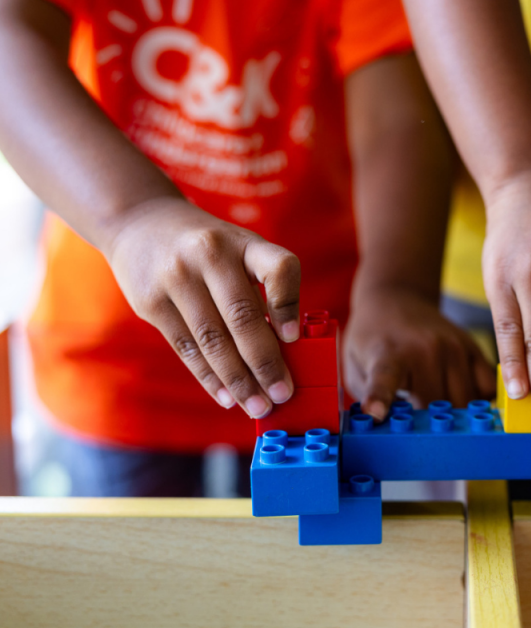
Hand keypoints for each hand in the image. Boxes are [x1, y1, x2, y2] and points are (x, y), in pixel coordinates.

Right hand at [104, 197, 300, 418]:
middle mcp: (210, 255)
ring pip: (212, 340)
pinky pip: (186, 348)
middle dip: (265, 363)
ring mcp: (176, 278)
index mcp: (243, 242)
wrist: (140, 222)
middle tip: (282, 394)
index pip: (278, 268)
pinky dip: (209, 377)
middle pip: (242, 317)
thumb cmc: (207, 248)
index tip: (293, 338)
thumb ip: (261, 287)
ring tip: (257, 404)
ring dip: (238, 379)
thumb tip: (285, 349)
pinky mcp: (150, 302)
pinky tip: (227, 396)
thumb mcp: (239, 249)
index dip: (288, 304)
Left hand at [344, 285, 495, 418]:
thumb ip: (366, 398)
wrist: (396, 298)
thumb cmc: (373, 339)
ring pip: (464, 401)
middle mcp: (424, 349)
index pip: (384, 378)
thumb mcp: (355, 365)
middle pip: (435, 405)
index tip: (374, 413)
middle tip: (417, 421)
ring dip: (453, 413)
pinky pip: (487, 388)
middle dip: (428, 423)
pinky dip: (478, 399)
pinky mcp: (471, 346)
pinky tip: (460, 395)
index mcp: (387, 354)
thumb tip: (383, 429)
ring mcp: (452, 347)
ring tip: (436, 405)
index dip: (379, 397)